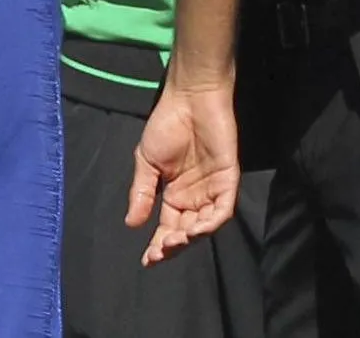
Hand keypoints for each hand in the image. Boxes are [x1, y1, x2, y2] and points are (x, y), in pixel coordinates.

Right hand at [126, 75, 239, 263]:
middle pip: (187, 232)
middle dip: (173, 246)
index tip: (147, 260)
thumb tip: (131, 224)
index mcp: (175, 195)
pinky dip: (211, 222)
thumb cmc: (166, 125)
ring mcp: (212, 189)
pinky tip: (195, 229)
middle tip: (159, 252)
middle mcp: (195, 197)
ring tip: (174, 241)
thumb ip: (141, 193)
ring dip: (191, 237)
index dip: (159, 246)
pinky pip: (223, 208)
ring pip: (205, 225)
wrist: (188, 98)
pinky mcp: (227, 179)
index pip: (168, 228)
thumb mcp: (145, 162)